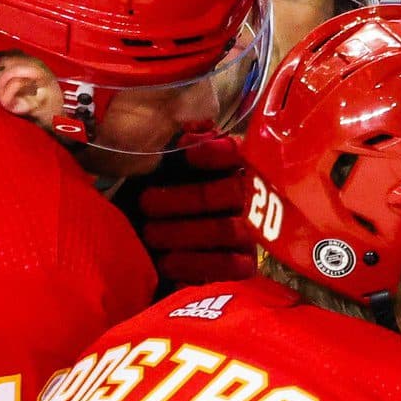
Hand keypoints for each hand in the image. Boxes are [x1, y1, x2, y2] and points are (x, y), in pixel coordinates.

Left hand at [133, 138, 255, 286]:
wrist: (162, 242)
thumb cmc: (167, 196)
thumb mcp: (169, 166)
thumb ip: (183, 146)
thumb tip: (190, 134)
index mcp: (237, 167)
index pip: (240, 153)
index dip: (218, 152)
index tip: (187, 154)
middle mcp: (254, 198)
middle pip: (231, 192)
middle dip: (185, 198)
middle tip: (146, 203)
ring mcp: (253, 233)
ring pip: (227, 230)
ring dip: (184, 232)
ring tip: (150, 234)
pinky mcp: (246, 265)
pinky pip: (231, 266)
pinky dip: (196, 263)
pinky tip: (167, 262)